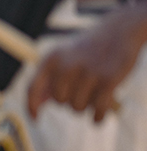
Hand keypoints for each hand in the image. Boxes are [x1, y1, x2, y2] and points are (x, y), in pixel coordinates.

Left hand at [27, 9, 146, 121]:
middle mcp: (66, 65)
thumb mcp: (62, 59)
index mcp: (51, 59)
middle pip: (59, 102)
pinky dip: (98, 117)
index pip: (33, 88)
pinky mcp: (108, 80)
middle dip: (71, 100)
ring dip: (86, 105)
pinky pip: (97, 111)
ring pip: (77, 108)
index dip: (31, 107)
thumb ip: (47, 81)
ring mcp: (88, 72)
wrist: (119, 32)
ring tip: (94, 90)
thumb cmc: (86, 50)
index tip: (35, 119)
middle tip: (84, 87)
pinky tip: (99, 116)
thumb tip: (35, 107)